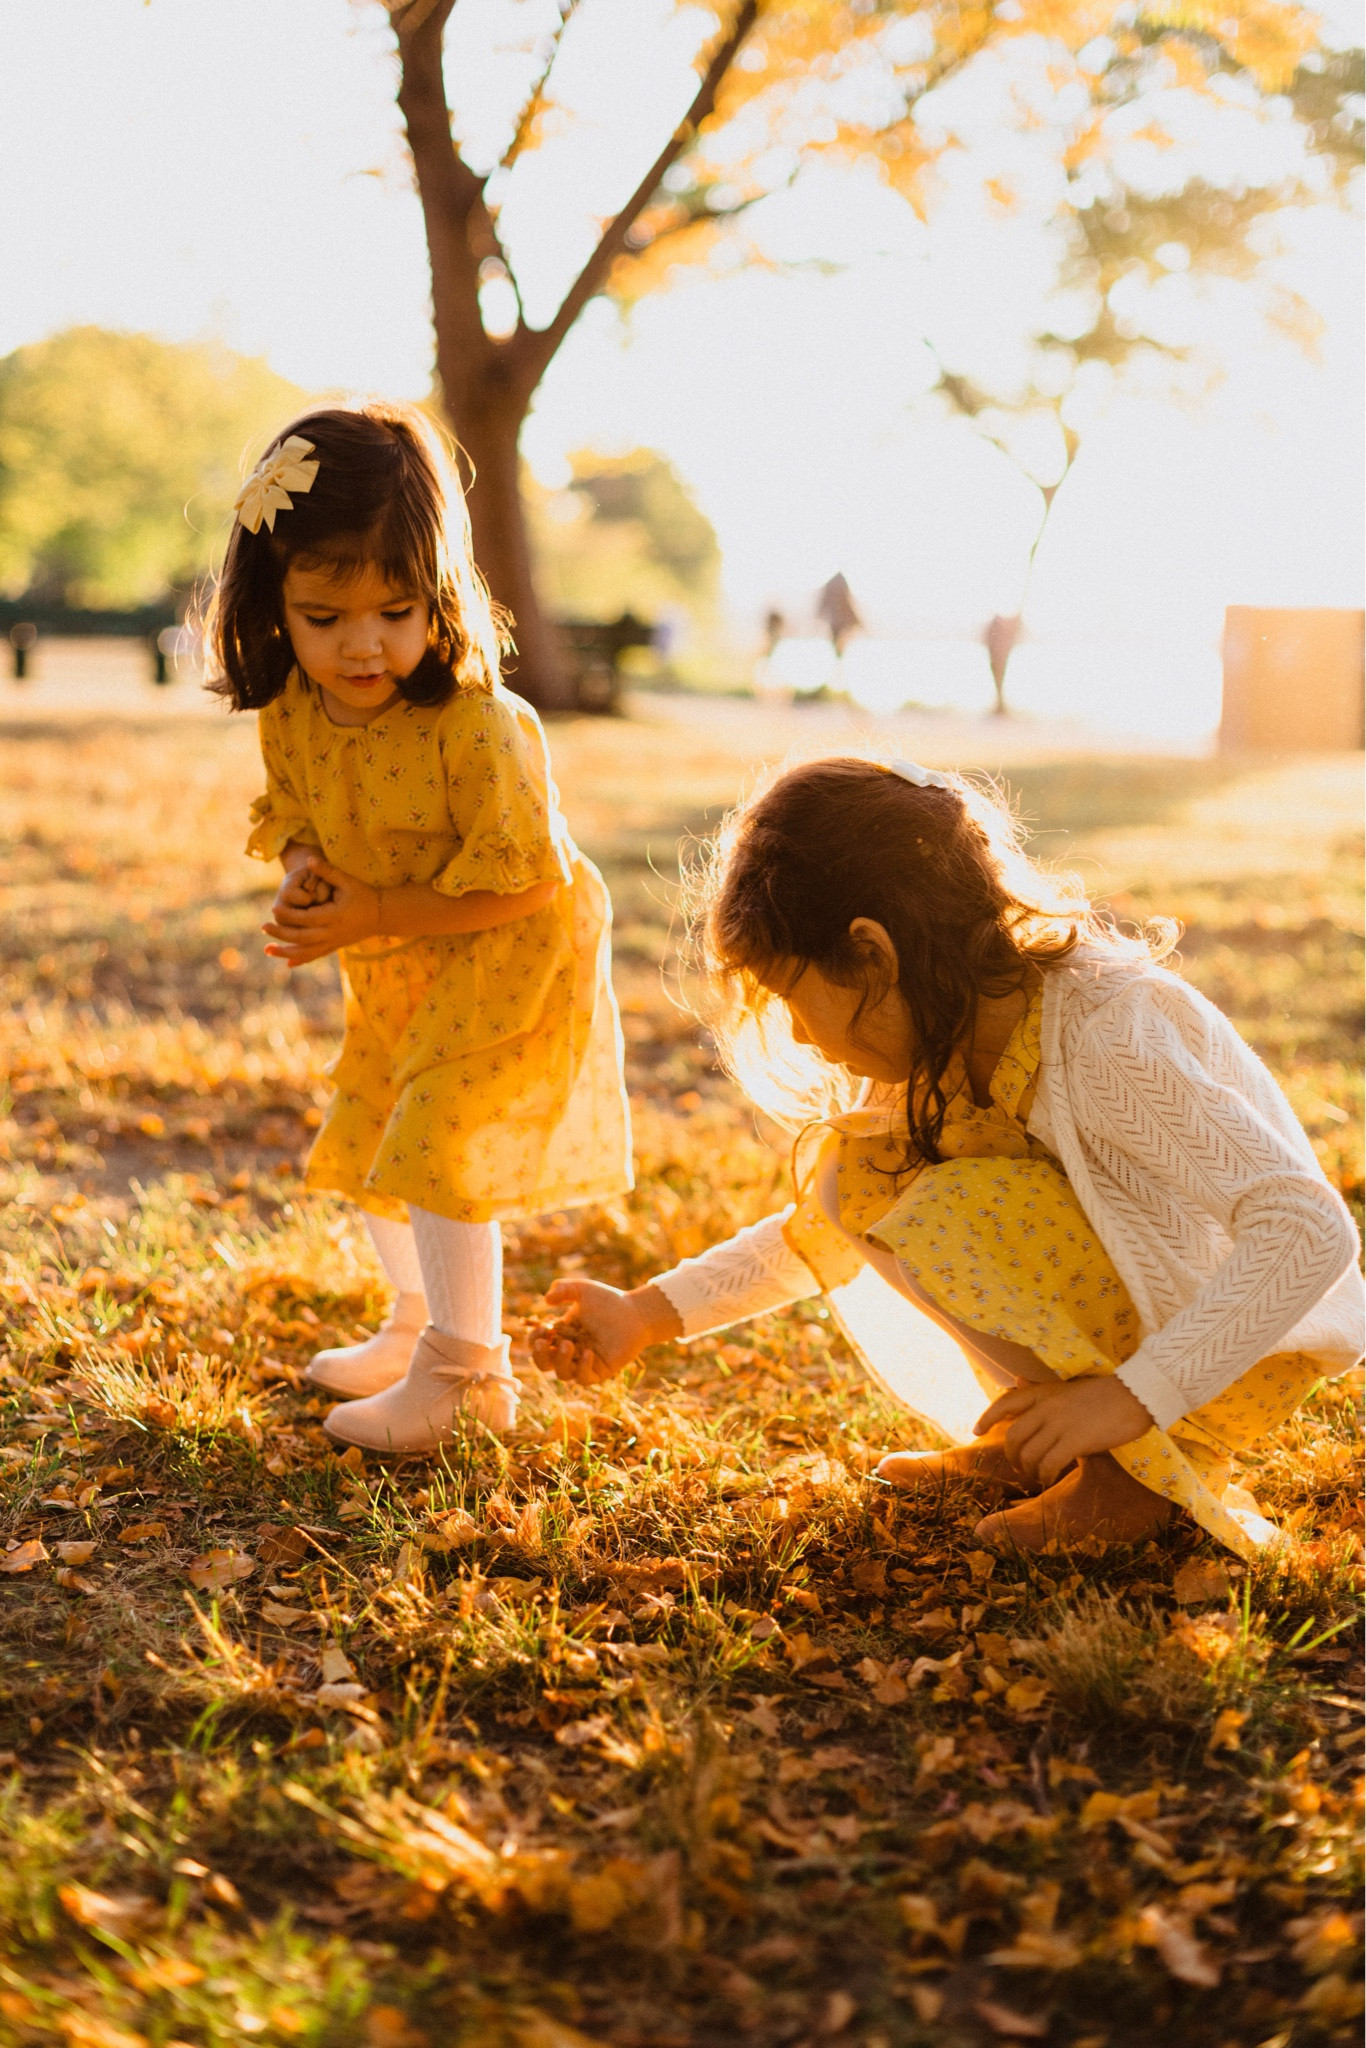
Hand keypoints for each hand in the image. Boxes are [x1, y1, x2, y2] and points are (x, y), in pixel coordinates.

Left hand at [263, 857, 381, 966]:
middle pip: (302, 937)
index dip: (289, 915)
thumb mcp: (348, 881)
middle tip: (263, 927)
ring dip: (285, 952)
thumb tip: (308, 859)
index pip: (306, 918)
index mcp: (334, 916)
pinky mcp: (335, 946)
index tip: (273, 909)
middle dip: (281, 933)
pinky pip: (316, 955)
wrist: (383, 915)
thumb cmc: (365, 895)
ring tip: (267, 950)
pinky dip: (301, 959)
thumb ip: (327, 871)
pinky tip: (287, 963)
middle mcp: (332, 932)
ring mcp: (334, 942)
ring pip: (306, 951)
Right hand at [529, 1279, 681, 1384]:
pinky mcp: (599, 1372)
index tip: (542, 1329)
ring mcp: (583, 1363)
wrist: (635, 1313)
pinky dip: (582, 1367)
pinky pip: (583, 1378)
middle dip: (539, 1355)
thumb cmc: (608, 1301)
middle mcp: (570, 1351)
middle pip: (544, 1364)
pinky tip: (588, 1352)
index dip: (534, 1340)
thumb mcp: (582, 1290)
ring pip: (562, 1374)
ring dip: (560, 1360)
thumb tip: (546, 1300)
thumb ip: (563, 1289)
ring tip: (568, 1344)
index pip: (539, 1344)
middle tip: (545, 1342)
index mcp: (561, 1334)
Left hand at [974, 1375, 1154, 1488]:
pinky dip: (1046, 1475)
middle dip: (1012, 1456)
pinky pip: (1049, 1464)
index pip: (1005, 1402)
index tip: (975, 1431)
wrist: (1135, 1394)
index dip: (986, 1417)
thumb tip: (1016, 1381)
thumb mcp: (1067, 1387)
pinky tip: (1051, 1479)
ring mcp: (1060, 1424)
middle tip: (1020, 1467)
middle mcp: (1046, 1407)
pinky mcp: (1075, 1440)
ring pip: (1029, 1454)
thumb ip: (1040, 1389)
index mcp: (1044, 1392)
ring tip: (1039, 1475)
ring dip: (1030, 1470)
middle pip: (1013, 1436)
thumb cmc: (1105, 1392)